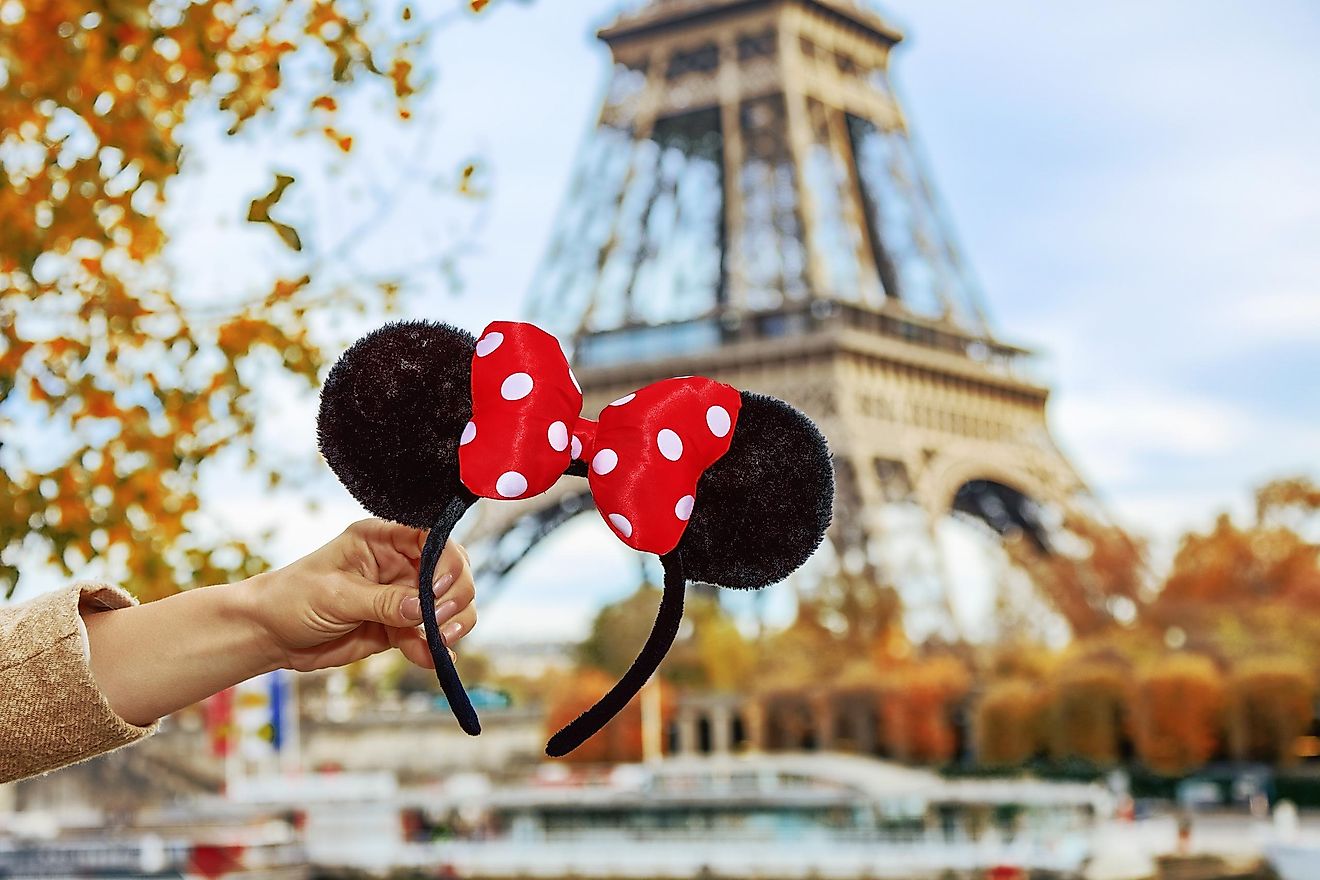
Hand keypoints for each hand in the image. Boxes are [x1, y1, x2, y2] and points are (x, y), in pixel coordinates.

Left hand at [244, 519, 476, 672]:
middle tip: (440, 621)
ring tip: (441, 642)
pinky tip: (436, 659)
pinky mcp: (397, 627)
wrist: (269, 635)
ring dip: (453, 623)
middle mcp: (399, 563)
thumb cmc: (292, 598)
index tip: (440, 588)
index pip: (432, 537)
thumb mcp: (336, 595)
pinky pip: (427, 637)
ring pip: (448, 605)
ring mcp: (401, 596)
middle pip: (450, 571)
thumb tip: (423, 609)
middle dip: (455, 595)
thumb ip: (383, 602)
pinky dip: (435, 649)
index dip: (446, 560)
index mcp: (382, 539)